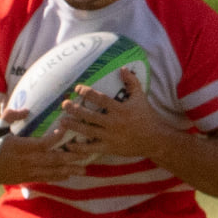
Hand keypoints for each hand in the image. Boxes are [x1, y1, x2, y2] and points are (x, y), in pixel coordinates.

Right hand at [0, 109, 96, 184]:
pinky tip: (69, 175)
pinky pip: (46, 178)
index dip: (56, 137)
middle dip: (70, 157)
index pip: (44, 143)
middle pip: (53, 159)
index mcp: (22, 146)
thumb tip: (26, 110)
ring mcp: (29, 171)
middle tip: (85, 155)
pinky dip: (58, 177)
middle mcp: (28, 160)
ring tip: (83, 169)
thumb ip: (12, 116)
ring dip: (69, 170)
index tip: (66, 130)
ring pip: (53, 171)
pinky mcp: (28, 178)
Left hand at [58, 68, 172, 159]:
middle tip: (64, 104)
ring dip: (74, 126)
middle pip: (90, 115)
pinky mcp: (109, 148)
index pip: (101, 99)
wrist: (155, 139)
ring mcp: (110, 137)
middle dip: (75, 109)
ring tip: (62, 121)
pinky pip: (91, 148)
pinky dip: (80, 148)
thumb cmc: (147, 116)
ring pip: (88, 131)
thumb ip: (132, 82)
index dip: (87, 93)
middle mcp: (114, 123)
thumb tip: (123, 68)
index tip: (77, 88)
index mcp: (120, 109)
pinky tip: (68, 145)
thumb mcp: (141, 97)